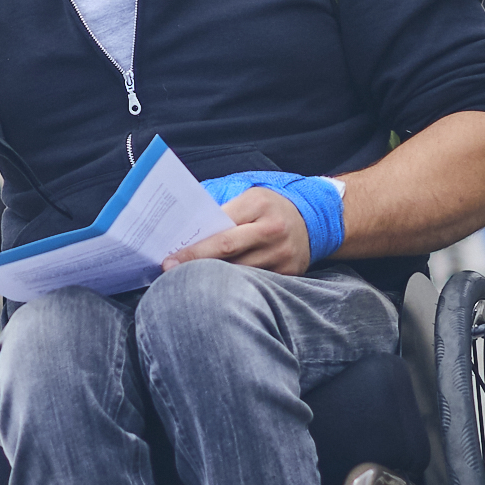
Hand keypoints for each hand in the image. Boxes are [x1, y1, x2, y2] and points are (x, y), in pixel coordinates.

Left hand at [161, 187, 310, 276]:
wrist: (315, 220)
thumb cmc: (271, 207)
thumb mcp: (250, 196)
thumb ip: (223, 209)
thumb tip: (188, 230)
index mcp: (259, 205)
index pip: (221, 229)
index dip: (194, 245)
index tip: (170, 256)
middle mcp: (272, 230)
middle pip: (228, 251)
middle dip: (195, 262)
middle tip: (169, 270)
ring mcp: (282, 255)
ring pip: (240, 272)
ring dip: (212, 277)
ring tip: (186, 281)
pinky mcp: (288, 274)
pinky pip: (255, 283)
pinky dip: (233, 286)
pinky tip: (215, 288)